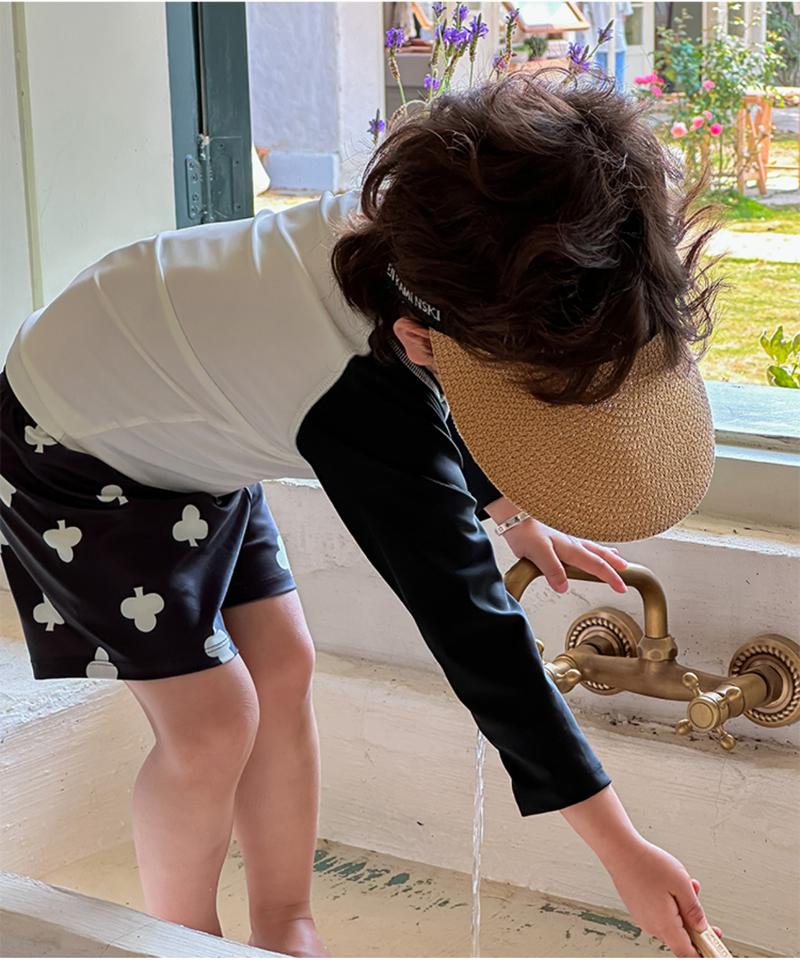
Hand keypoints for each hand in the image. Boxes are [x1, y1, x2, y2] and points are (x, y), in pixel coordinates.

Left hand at [502, 516, 628, 593]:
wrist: (512, 515)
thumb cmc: (523, 531)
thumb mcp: (538, 553)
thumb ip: (553, 570)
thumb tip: (564, 586)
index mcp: (570, 548)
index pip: (596, 565)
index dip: (611, 577)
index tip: (622, 587)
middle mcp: (571, 543)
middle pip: (599, 555)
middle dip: (615, 564)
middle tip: (628, 571)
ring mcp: (565, 538)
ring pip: (591, 548)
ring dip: (605, 554)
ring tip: (616, 558)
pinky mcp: (557, 536)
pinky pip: (580, 544)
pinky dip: (590, 548)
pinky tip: (586, 548)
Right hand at [607, 839, 724, 957]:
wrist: (619, 850)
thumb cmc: (647, 864)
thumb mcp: (681, 884)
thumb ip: (694, 909)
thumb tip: (701, 926)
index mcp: (664, 925)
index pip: (687, 953)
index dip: (702, 954)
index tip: (713, 950)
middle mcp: (652, 926)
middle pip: (680, 939)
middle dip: (695, 928)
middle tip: (706, 919)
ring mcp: (643, 917)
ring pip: (670, 924)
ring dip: (682, 912)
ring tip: (687, 888)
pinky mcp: (638, 908)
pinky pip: (659, 915)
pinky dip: (670, 906)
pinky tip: (671, 887)